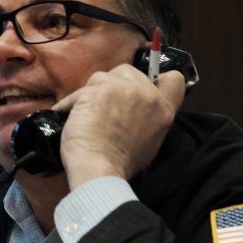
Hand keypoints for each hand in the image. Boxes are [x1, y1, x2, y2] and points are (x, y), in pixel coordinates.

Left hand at [50, 65, 184, 188]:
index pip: (174, 79)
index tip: (139, 88)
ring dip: (92, 94)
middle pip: (128, 72)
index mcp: (164, 110)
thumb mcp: (149, 142)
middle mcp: (148, 94)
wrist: (100, 170)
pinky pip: (82, 90)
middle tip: (104, 107)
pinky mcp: (102, 88)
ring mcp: (125, 88)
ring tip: (85, 116)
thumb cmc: (121, 164)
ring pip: (103, 77)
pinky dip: (72, 102)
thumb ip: (147, 119)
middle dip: (114, 84)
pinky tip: (68, 117)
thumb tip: (133, 112)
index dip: (156, 78)